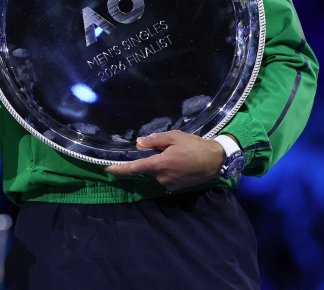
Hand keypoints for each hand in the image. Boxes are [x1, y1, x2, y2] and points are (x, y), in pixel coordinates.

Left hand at [106, 130, 228, 191]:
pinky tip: (180, 162)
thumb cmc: (194, 146)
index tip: (108, 170)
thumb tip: (139, 144)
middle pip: (148, 168)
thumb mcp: (174, 137)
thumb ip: (154, 140)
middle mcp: (162, 177)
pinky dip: (168, 170)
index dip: (119, 169)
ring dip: (161, 164)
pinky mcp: (177, 187)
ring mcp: (170, 184)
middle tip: (168, 148)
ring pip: (157, 173)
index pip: (134, 168)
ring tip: (178, 154)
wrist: (216, 161)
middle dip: (152, 159)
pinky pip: (166, 177)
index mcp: (159, 164)